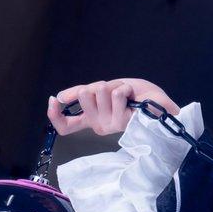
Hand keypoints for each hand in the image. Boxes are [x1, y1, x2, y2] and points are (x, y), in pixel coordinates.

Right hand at [47, 79, 180, 136]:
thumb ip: (82, 94)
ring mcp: (110, 125)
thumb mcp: (103, 91)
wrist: (157, 102)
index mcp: (92, 119)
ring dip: (113, 86)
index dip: (54, 114)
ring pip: (99, 91)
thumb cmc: (133, 96)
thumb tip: (59, 97)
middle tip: (113, 92)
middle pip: (84, 94)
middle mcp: (98, 126)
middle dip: (99, 85)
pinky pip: (115, 94)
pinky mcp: (122, 121)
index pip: (66, 126)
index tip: (55, 100)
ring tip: (125, 96)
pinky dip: (125, 89)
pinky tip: (132, 98)